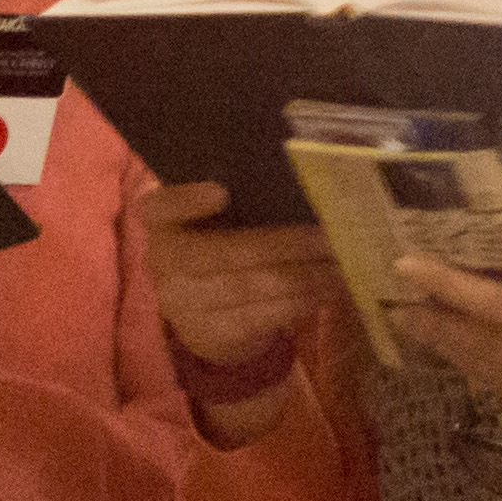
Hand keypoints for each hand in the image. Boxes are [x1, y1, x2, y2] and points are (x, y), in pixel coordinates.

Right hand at [132, 179, 336, 429]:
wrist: (205, 315)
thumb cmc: (219, 246)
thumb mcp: (217, 218)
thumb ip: (244, 193)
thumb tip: (312, 167)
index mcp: (161, 222)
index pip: (160, 207)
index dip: (186, 201)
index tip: (221, 192)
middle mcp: (164, 262)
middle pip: (227, 252)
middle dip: (286, 243)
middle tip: (331, 234)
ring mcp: (185, 303)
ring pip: (254, 285)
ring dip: (306, 274)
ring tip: (341, 262)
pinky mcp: (213, 333)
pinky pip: (265, 314)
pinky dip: (303, 299)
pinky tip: (330, 288)